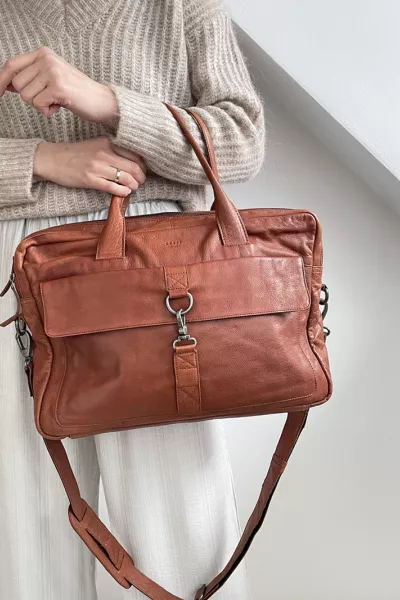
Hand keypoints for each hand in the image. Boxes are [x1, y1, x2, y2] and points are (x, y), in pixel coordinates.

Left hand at [0, 46, 117, 124]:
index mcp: (43, 53)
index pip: (11, 65)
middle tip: (47, 98)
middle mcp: (46, 59)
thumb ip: (30, 77)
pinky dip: (46, 111)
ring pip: (25, 96)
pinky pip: (37, 104)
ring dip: (39, 105)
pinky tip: (59, 107)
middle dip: (28, 97)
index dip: (0, 80)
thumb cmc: (76, 93)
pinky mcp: (58, 87)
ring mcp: (52, 72)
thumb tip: (5, 83)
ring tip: (55, 102)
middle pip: (16, 83)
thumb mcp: (51, 79)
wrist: (102, 101)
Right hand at [33, 137, 146, 196]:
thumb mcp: (95, 145)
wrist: (52, 159)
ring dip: (134, 185)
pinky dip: (123, 192)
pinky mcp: (90, 180)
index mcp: (107, 143)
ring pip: (126, 178)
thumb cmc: (75, 154)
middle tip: (141, 182)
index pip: (134, 154)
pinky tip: (125, 192)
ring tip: (134, 187)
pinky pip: (113, 188)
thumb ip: (112, 150)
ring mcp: (97, 167)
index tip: (144, 171)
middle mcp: (104, 153)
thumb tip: (132, 161)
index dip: (143, 165)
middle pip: (133, 167)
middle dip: (141, 177)